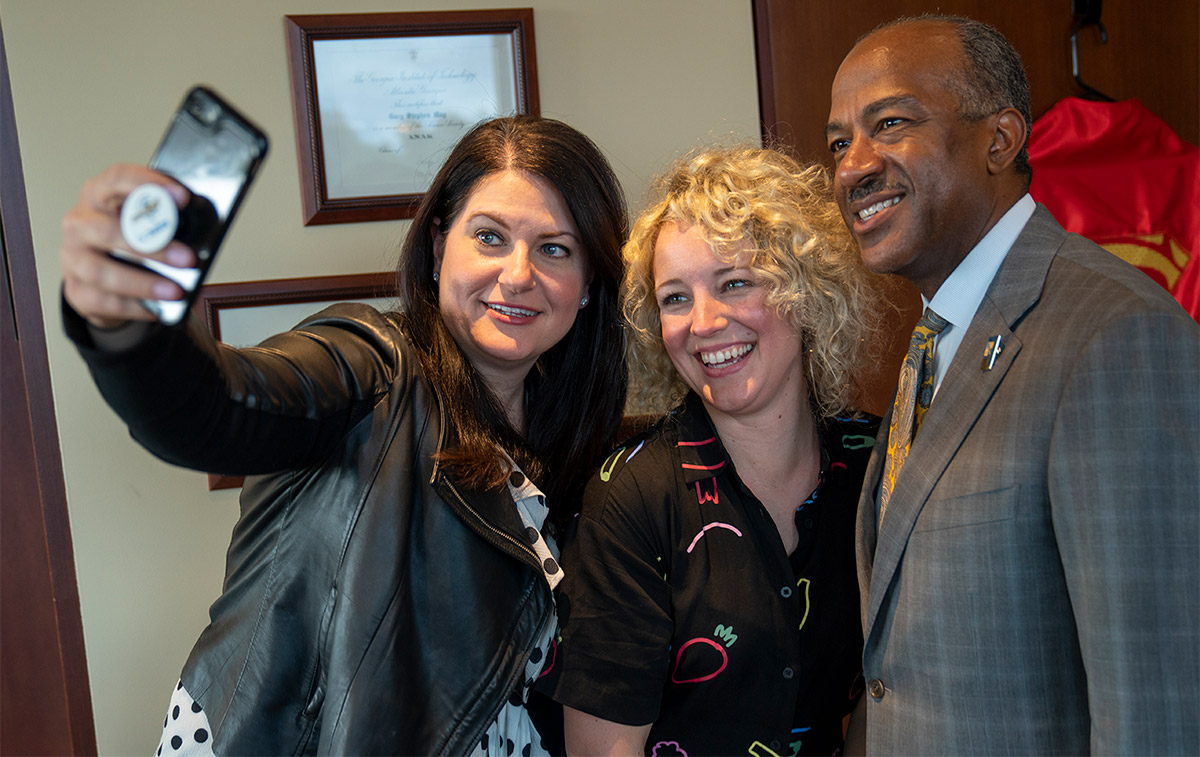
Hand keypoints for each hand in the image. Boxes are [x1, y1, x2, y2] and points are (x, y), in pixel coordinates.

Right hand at [60, 164, 195, 328]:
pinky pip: (105, 302)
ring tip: (176, 291)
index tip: (183, 197)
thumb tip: (204, 231)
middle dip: (151, 246)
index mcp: (98, 195)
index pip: (118, 179)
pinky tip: (160, 308)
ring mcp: (73, 258)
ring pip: (101, 271)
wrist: (99, 276)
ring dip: (142, 283)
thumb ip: (165, 219)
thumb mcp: (143, 221)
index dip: (149, 184)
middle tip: (188, 258)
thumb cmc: (130, 240)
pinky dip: (135, 306)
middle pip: (106, 230)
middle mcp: (80, 223)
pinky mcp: (77, 291)